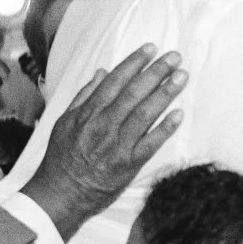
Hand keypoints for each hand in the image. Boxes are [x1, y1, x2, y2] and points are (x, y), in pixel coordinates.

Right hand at [22, 46, 185, 237]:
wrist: (61, 193)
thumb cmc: (62, 158)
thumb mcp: (64, 121)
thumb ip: (84, 95)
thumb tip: (102, 72)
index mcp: (88, 112)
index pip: (115, 80)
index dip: (135, 63)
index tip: (151, 49)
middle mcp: (104, 125)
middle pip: (134, 92)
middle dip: (156, 72)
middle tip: (174, 57)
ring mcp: (117, 144)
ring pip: (145, 113)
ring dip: (165, 93)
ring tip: (181, 77)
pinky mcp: (128, 164)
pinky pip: (151, 143)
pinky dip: (165, 128)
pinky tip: (179, 114)